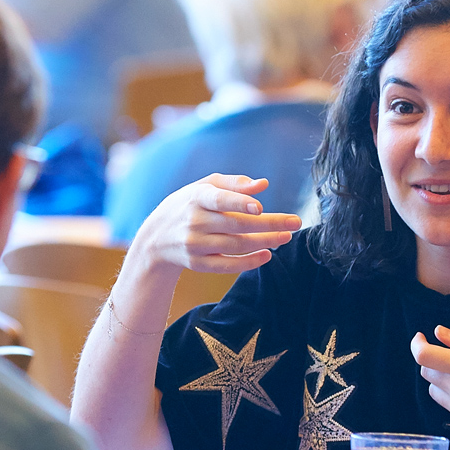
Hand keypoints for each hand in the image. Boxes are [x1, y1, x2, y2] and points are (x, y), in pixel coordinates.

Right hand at [130, 174, 302, 273]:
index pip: (220, 200)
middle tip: (295, 223)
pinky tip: (268, 255)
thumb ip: (234, 183)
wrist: (155, 238)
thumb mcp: (204, 187)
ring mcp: (195, 244)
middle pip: (236, 225)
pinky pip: (227, 266)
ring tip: (286, 237)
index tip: (260, 207)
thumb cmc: (188, 205)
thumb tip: (263, 184)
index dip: (239, 203)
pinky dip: (249, 262)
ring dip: (265, 242)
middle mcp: (194, 221)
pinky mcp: (197, 263)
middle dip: (269, 225)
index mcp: (196, 197)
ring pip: (236, 246)